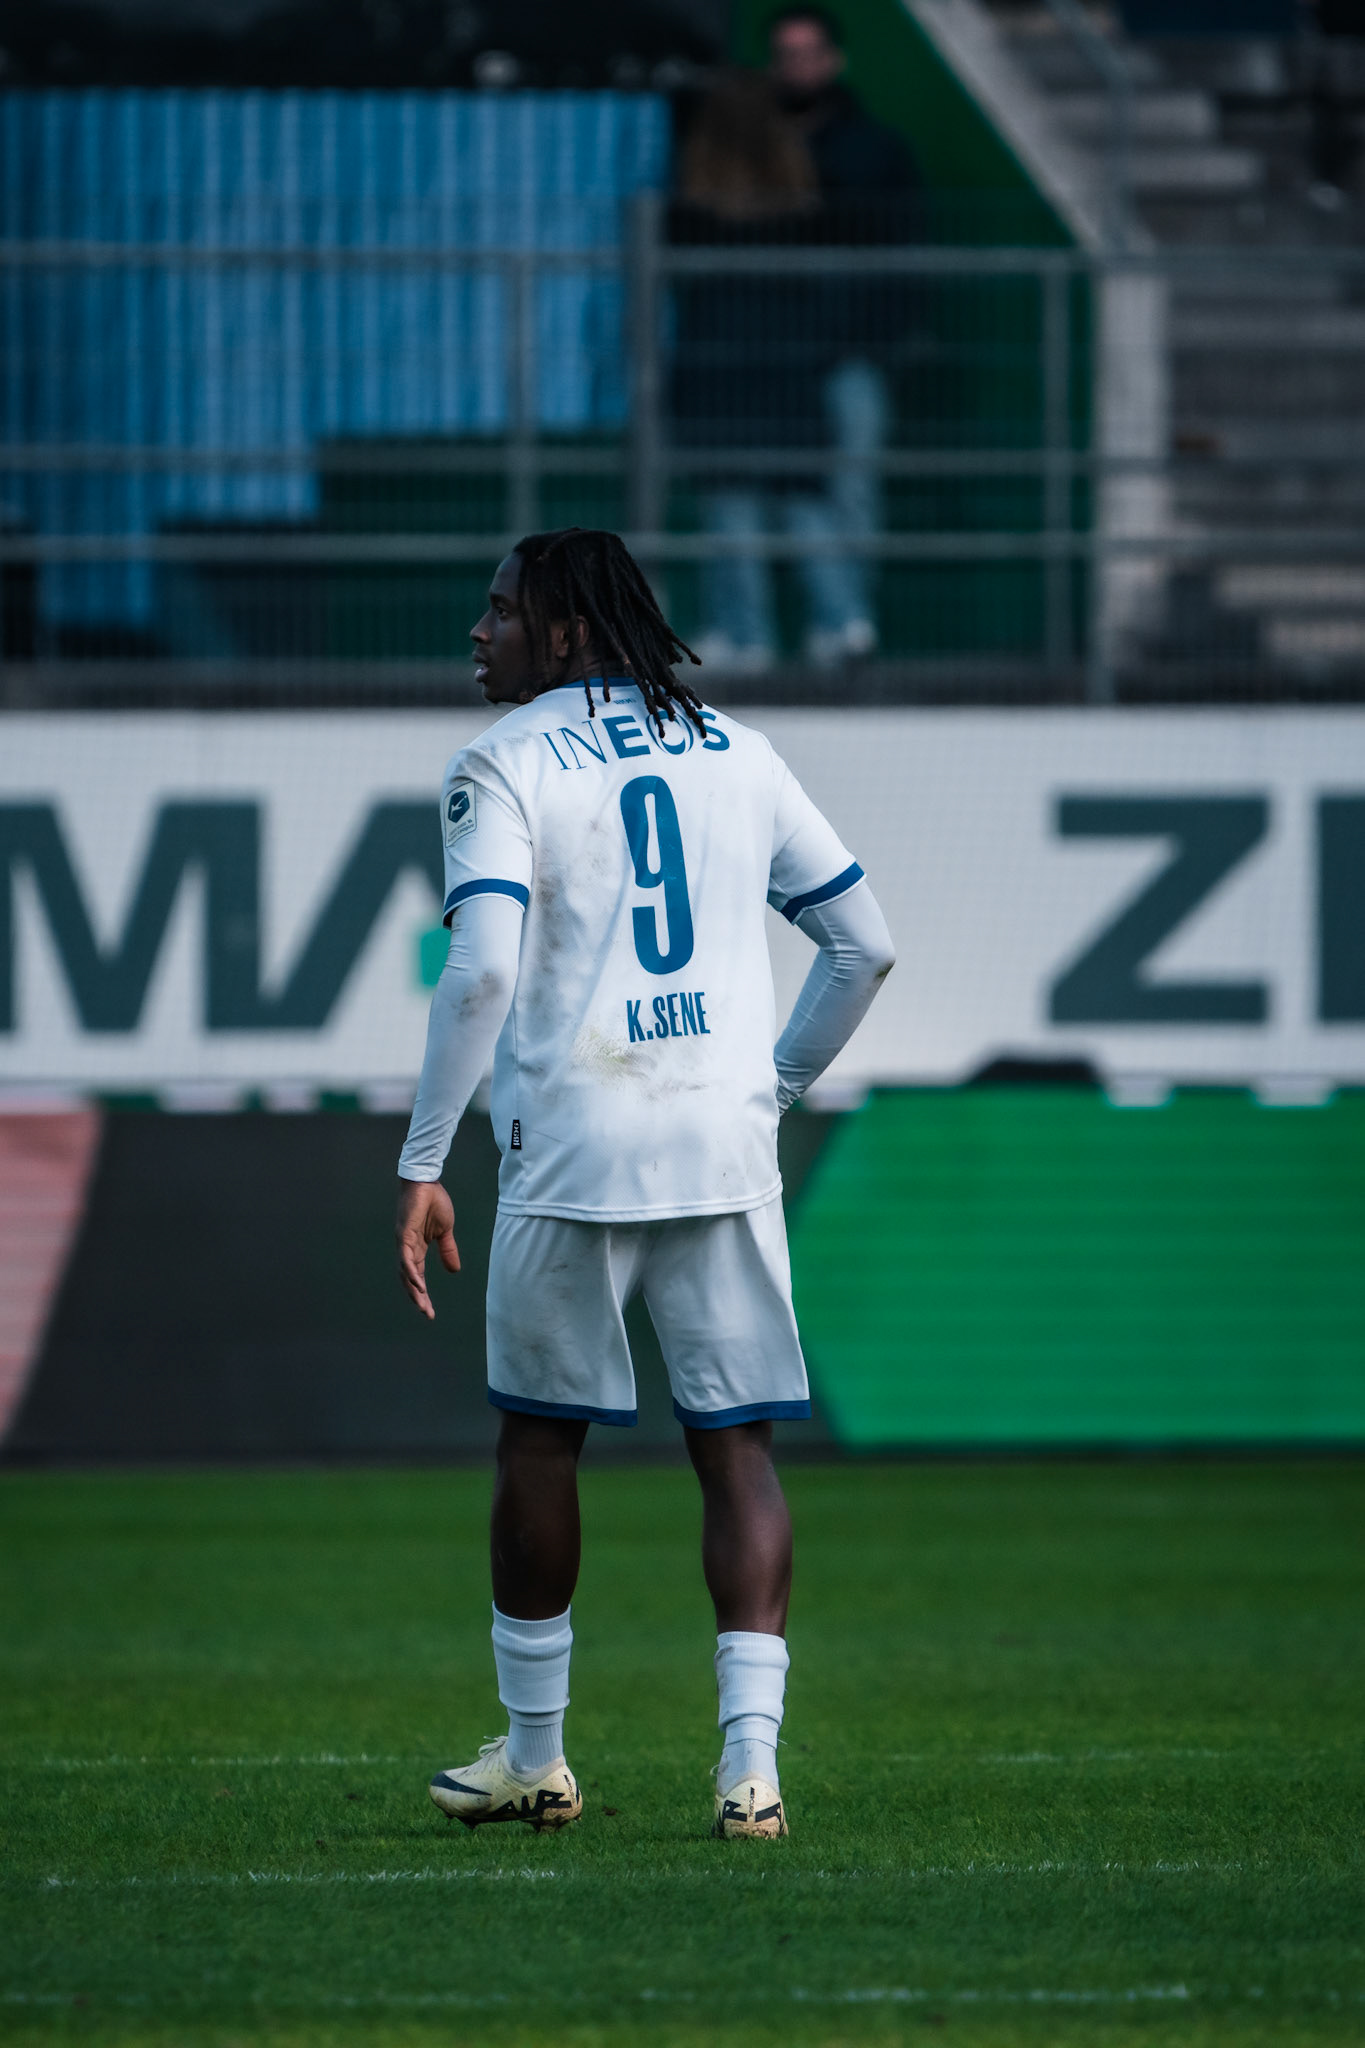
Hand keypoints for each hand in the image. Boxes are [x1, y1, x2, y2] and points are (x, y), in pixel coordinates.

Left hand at [395, 1178, 459, 1318]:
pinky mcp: (403, 1233)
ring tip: (422, 1304)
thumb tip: (454, 1271)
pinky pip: (406, 1257)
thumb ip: (447, 1251)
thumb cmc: (434, 1202)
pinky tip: (417, 1283)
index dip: (422, 1294)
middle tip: (427, 1314)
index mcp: (416, 1249)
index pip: (418, 1276)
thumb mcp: (445, 1231)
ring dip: (413, 1289)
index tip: (429, 1311)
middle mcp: (407, 1249)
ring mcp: (403, 1242)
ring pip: (405, 1272)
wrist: (427, 1182)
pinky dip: (411, 1271)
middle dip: (417, 1298)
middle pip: (409, 1279)